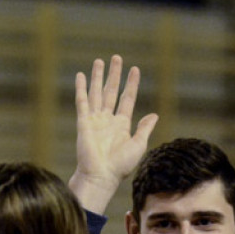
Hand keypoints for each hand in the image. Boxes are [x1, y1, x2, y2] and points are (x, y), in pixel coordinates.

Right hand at [69, 55, 158, 213]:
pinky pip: (82, 101)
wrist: (101, 175)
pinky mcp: (83, 122)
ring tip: (99, 61)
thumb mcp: (138, 145)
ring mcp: (95, 119)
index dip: (131, 84)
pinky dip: (81, 88)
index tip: (135, 69)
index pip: (127, 98)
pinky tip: (80, 76)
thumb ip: (144, 129)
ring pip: (97, 92)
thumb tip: (154, 115)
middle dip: (114, 74)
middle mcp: (108, 119)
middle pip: (111, 91)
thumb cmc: (120, 165)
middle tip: (116, 58)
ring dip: (98, 77)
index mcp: (122, 125)